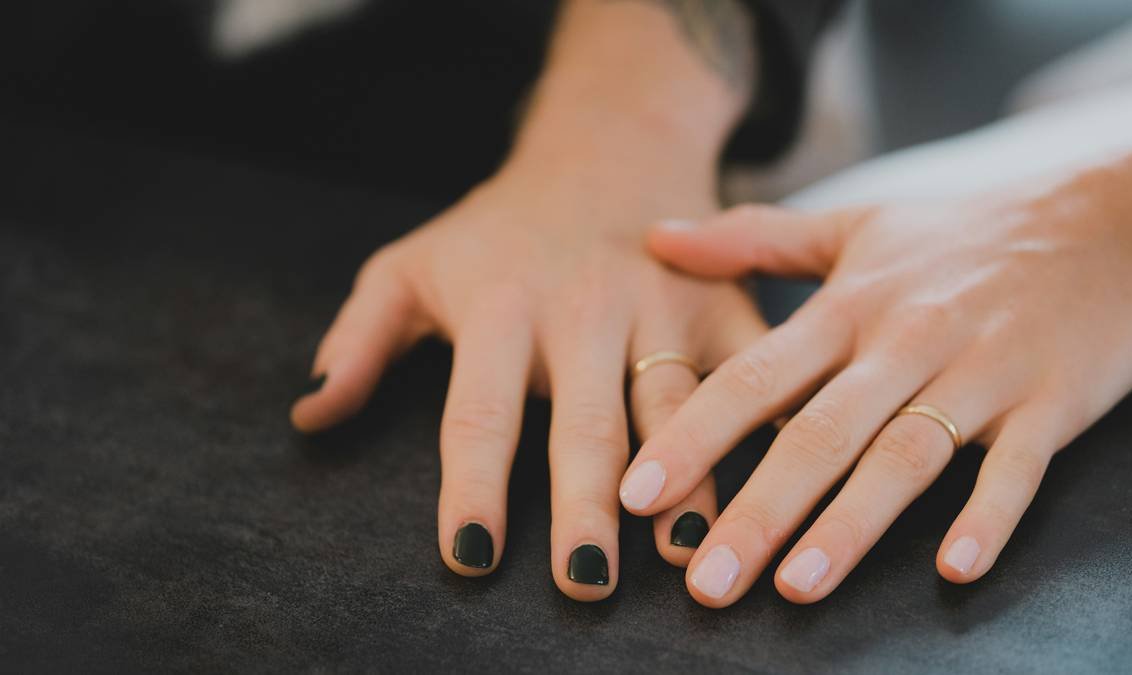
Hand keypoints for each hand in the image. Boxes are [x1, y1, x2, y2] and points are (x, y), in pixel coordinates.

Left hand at [290, 155, 764, 599]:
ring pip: (677, 406)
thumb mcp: (412, 265)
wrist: (609, 150)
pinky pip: (751, 374)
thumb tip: (308, 418)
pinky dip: (763, 431)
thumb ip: (358, 338)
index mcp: (502, 307)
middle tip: (582, 584)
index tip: (469, 558)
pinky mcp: (728, 304)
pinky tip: (772, 487)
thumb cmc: (499, 229)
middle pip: (585, 425)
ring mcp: (664, 307)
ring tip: (687, 555)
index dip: (473, 488)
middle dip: (585, 509)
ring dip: (687, 483)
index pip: (480, 412)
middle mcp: (586, 309)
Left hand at [619, 141, 1131, 606]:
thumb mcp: (853, 227)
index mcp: (849, 306)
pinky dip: (986, 515)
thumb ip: (753, 239)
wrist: (1106, 222)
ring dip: (849, 526)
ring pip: (903, 457)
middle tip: (705, 581)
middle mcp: (903, 341)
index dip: (693, 435)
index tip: (639, 491)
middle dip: (757, 511)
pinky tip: (953, 569)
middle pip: (818, 435)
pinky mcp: (1049, 402)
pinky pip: (1016, 466)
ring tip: (796, 586)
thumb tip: (656, 237)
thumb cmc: (963, 233)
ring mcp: (978, 373)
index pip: (755, 377)